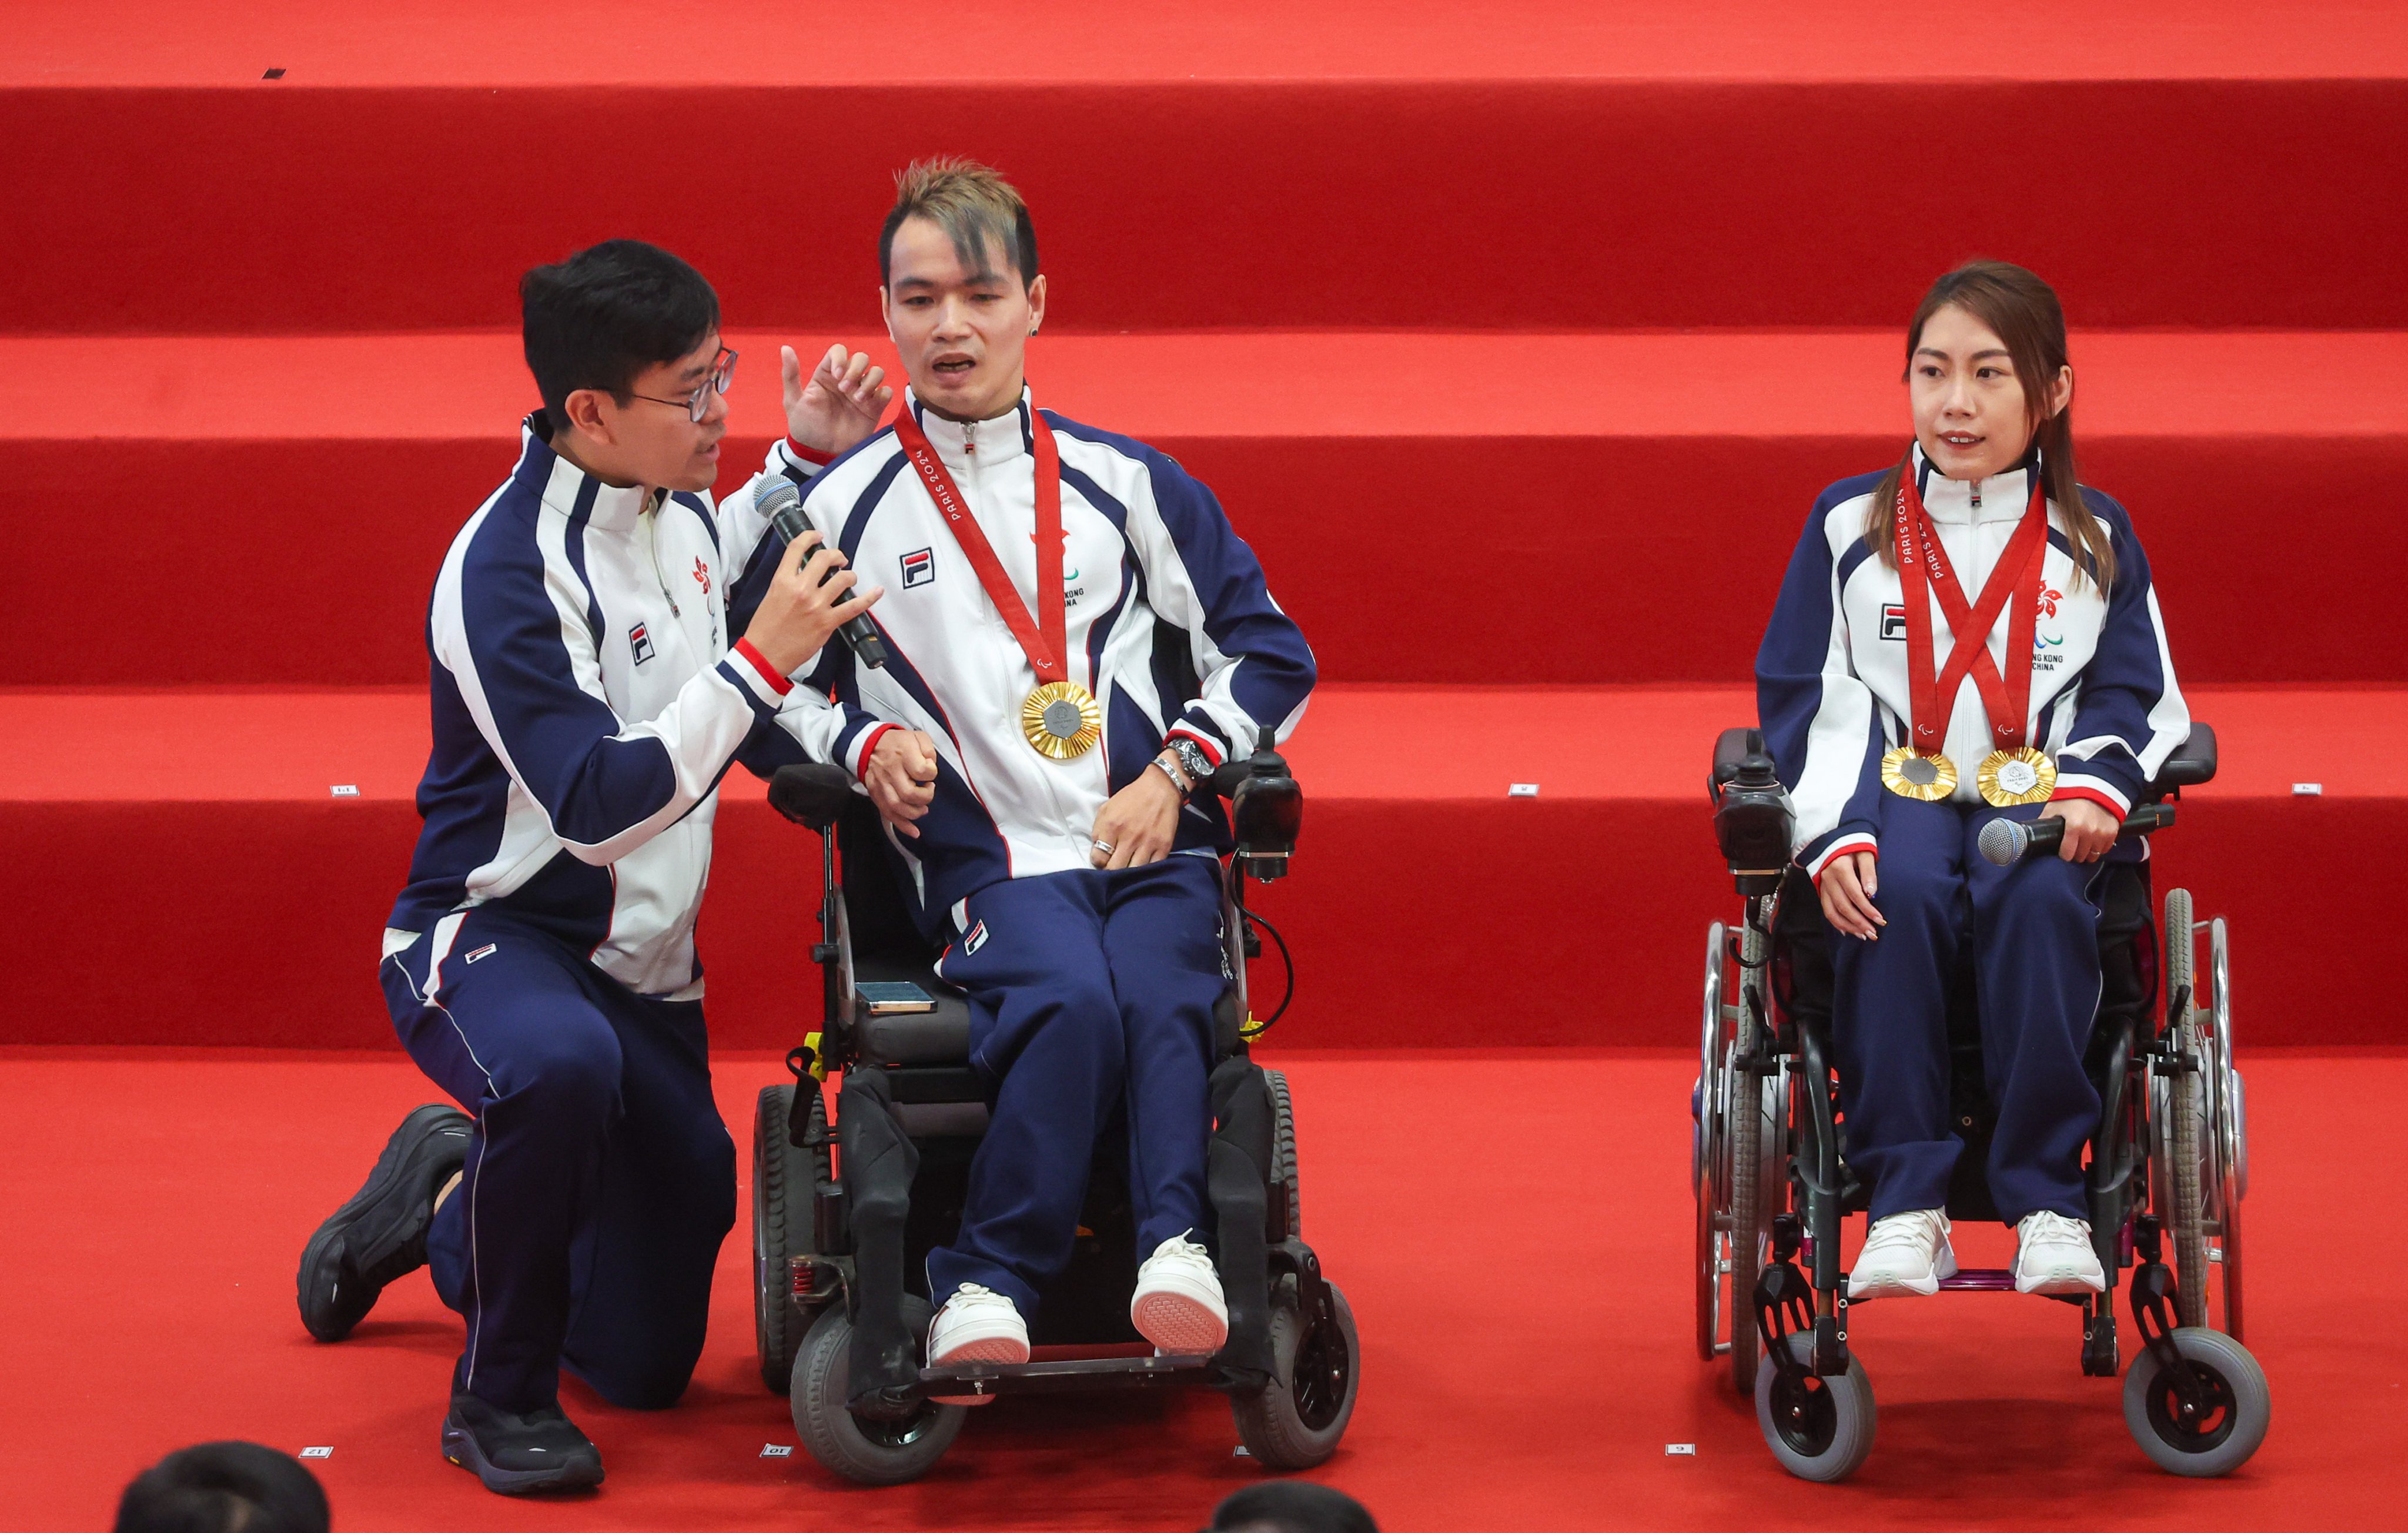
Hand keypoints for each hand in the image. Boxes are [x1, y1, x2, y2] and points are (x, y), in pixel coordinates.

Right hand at [740, 530, 880, 676]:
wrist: (764, 655)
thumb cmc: (765, 630)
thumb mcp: (771, 596)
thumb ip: (787, 582)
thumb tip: (803, 574)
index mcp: (782, 581)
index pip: (797, 548)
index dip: (810, 536)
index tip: (818, 536)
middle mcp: (801, 589)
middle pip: (825, 558)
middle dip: (836, 555)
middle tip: (839, 559)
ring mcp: (816, 605)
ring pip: (843, 578)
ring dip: (849, 575)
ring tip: (849, 578)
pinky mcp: (828, 622)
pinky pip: (855, 606)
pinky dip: (869, 598)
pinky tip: (877, 592)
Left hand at [784, 343, 891, 456]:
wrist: (820, 453)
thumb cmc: (805, 427)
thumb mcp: (793, 401)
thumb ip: (790, 375)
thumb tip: (785, 348)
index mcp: (827, 375)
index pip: (838, 351)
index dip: (840, 358)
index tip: (836, 374)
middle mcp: (846, 381)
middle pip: (861, 357)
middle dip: (856, 369)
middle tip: (845, 389)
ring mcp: (861, 394)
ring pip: (877, 371)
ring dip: (869, 381)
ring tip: (858, 399)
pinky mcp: (874, 409)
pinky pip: (886, 392)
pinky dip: (882, 393)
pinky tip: (869, 405)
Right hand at [862, 728, 937, 837]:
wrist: (869, 744)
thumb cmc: (897, 742)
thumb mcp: (917, 736)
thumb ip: (928, 749)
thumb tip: (931, 764)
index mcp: (903, 754)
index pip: (922, 771)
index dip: (931, 774)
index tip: (930, 773)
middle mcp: (891, 771)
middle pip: (909, 794)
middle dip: (925, 797)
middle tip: (928, 789)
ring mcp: (881, 784)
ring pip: (897, 807)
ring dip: (915, 813)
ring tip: (923, 808)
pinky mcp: (876, 794)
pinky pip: (887, 813)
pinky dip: (902, 825)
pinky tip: (914, 831)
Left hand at [1089, 767, 1181, 869]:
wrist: (1160, 787)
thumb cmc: (1132, 797)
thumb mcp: (1107, 808)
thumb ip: (1098, 829)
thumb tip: (1097, 849)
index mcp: (1112, 826)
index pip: (1098, 858)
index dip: (1098, 861)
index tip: (1101, 859)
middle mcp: (1129, 837)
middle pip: (1115, 869)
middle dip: (1111, 870)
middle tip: (1113, 865)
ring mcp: (1147, 843)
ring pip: (1133, 872)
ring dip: (1128, 872)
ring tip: (1127, 865)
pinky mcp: (1163, 846)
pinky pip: (1152, 867)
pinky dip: (1145, 869)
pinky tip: (1142, 863)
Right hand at [1818, 850, 1883, 939]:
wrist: (1833, 842)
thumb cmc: (1853, 847)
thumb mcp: (1865, 853)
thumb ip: (1869, 872)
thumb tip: (1871, 893)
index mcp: (1840, 868)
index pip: (1855, 894)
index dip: (1867, 909)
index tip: (1880, 920)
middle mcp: (1828, 879)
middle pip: (1843, 906)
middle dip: (1859, 922)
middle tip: (1873, 933)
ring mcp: (1823, 886)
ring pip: (1832, 912)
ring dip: (1848, 926)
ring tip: (1863, 935)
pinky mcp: (1821, 891)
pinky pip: (1826, 910)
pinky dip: (1836, 923)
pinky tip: (1847, 931)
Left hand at [2038, 798, 2118, 862]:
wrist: (2093, 786)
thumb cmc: (2072, 796)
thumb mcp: (2053, 808)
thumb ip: (2044, 821)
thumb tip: (2032, 832)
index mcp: (2074, 827)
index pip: (2068, 853)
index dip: (2064, 854)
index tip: (2063, 852)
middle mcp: (2090, 832)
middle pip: (2081, 856)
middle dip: (2075, 854)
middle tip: (2072, 848)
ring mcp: (2103, 832)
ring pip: (2094, 855)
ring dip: (2087, 852)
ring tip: (2082, 846)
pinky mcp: (2113, 831)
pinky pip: (2106, 848)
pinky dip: (2099, 847)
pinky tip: (2093, 841)